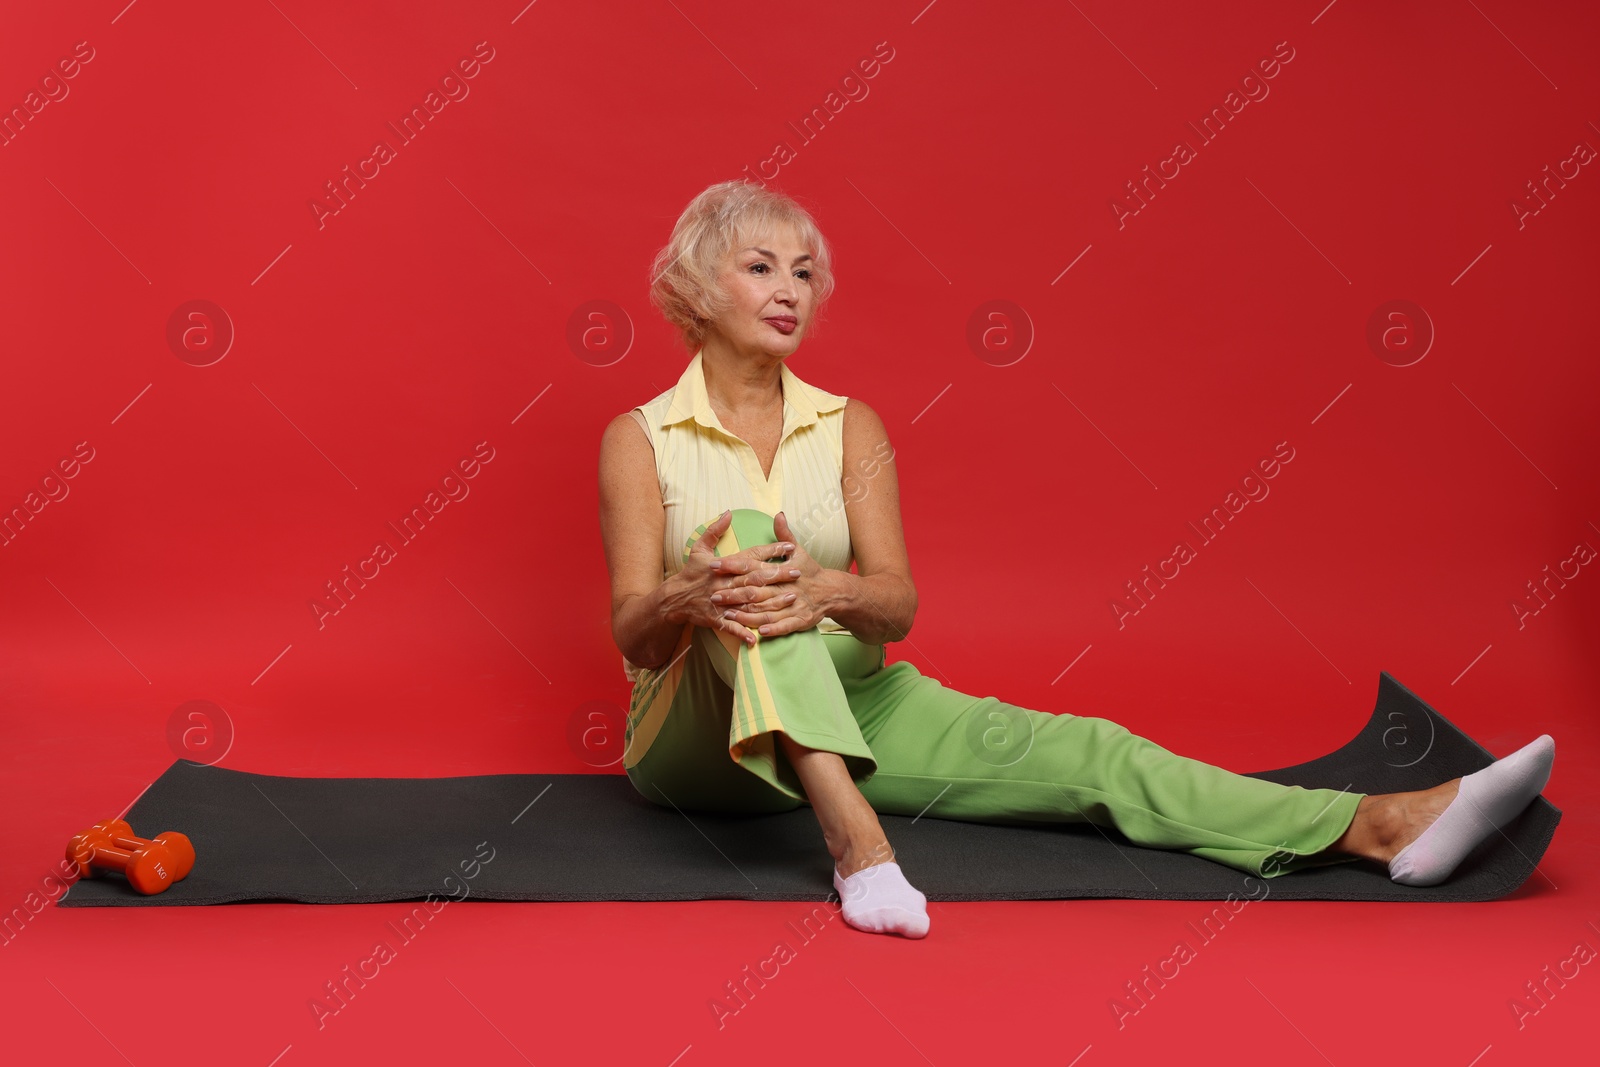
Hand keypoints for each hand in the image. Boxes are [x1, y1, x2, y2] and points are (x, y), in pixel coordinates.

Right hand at [663, 510, 801, 645]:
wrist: (674, 597)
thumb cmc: (691, 572)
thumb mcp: (699, 548)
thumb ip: (714, 529)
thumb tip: (728, 512)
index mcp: (724, 565)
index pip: (752, 555)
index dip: (772, 550)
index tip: (790, 547)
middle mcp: (725, 582)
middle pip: (756, 577)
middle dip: (778, 574)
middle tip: (798, 572)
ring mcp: (721, 601)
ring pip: (750, 601)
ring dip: (772, 601)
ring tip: (792, 598)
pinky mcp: (716, 618)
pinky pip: (731, 626)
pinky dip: (744, 632)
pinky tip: (759, 637)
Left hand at [718, 512, 830, 638]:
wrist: (832, 591)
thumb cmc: (811, 571)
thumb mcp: (799, 551)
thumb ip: (784, 534)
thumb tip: (779, 514)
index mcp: (781, 570)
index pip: (752, 566)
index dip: (733, 565)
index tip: (714, 564)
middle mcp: (785, 587)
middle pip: (755, 591)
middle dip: (734, 593)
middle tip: (713, 594)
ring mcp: (793, 605)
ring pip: (766, 611)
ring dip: (747, 614)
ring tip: (727, 615)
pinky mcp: (801, 619)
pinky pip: (785, 626)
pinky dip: (772, 629)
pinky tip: (758, 633)